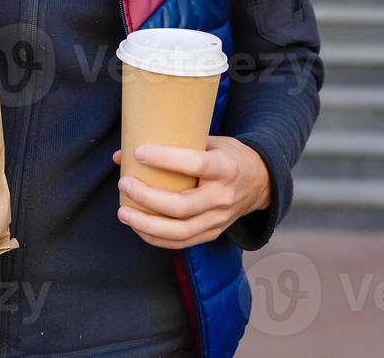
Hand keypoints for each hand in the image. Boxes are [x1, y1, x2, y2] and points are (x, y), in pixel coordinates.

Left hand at [112, 136, 270, 249]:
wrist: (260, 182)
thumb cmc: (227, 156)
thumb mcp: (210, 141)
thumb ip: (173, 145)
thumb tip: (123, 154)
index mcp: (225, 168)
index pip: (195, 165)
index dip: (166, 159)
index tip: (139, 152)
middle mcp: (223, 197)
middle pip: (182, 206)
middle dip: (148, 198)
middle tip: (125, 184)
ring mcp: (219, 220)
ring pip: (179, 231)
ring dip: (146, 224)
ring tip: (123, 212)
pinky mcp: (212, 234)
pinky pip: (181, 243)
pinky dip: (156, 238)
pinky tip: (138, 227)